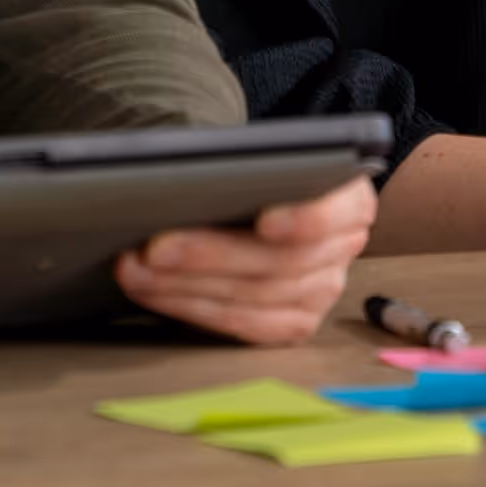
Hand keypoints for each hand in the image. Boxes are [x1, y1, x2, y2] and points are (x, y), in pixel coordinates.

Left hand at [114, 174, 377, 344]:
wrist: (258, 200)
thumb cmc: (256, 174)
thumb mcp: (259, 160)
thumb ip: (243, 167)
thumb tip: (180, 174)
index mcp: (350, 200)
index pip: (335, 214)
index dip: (304, 220)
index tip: (265, 221)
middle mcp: (343, 250)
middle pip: (280, 262)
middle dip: (210, 256)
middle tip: (154, 246)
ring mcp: (321, 293)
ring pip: (253, 297)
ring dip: (185, 286)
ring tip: (135, 269)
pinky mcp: (292, 324)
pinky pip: (242, 326)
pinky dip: (192, 309)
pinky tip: (153, 293)